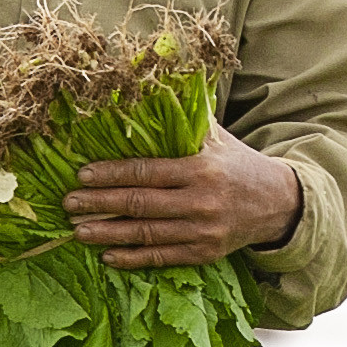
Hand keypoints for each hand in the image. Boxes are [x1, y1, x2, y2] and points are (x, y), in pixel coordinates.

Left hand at [68, 125, 306, 269]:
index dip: (111, 174)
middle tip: (69, 204)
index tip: (83, 175)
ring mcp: (203, 231)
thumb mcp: (218, 138)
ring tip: (78, 231)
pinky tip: (108, 255)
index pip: (147, 172)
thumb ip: (187, 120)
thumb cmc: (238, 165)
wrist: (278, 202)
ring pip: (146, 235)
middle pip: (140, 205)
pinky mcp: (205, 253)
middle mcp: (201, 201)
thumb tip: (152, 87)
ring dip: (108, 234)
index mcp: (201, 169)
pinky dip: (133, 258)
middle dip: (100, 204)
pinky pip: (162, 257)